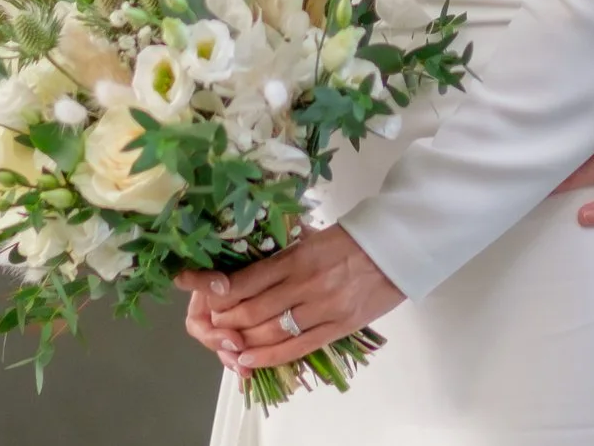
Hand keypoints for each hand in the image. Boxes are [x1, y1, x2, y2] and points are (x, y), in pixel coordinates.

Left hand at [174, 226, 403, 371]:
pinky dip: (267, 357)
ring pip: (269, 333)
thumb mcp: (315, 235)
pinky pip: (296, 348)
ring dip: (240, 339)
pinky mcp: (338, 328)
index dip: (214, 288)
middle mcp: (306, 284)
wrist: (400, 248)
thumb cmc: (356, 237)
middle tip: (208, 320)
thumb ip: (284, 250)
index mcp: (299, 255)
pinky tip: (246, 359)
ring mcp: (323, 309)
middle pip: (251, 310)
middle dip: (223, 318)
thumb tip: (249, 261)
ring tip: (223, 340)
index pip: (246, 277)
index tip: (192, 287)